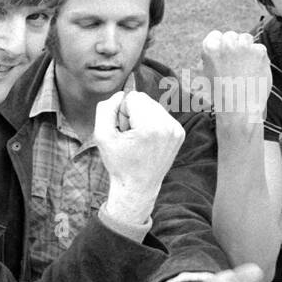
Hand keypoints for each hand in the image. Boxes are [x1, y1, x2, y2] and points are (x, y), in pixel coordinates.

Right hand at [96, 91, 185, 225]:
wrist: (138, 187)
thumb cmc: (118, 163)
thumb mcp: (101, 136)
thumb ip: (105, 109)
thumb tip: (121, 95)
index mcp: (150, 127)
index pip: (133, 96)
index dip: (122, 112)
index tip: (123, 131)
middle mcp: (168, 126)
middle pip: (144, 98)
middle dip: (133, 113)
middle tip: (130, 136)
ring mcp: (176, 130)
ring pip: (153, 105)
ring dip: (143, 117)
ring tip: (139, 139)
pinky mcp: (180, 133)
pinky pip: (161, 114)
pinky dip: (152, 123)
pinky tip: (148, 140)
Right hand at [200, 31, 270, 126]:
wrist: (239, 109)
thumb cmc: (221, 97)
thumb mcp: (204, 77)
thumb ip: (206, 62)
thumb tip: (206, 56)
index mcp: (209, 48)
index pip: (216, 35)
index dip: (221, 46)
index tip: (225, 56)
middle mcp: (226, 43)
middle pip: (232, 35)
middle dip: (235, 46)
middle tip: (237, 65)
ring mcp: (243, 46)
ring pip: (247, 38)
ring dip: (247, 50)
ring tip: (245, 69)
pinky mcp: (259, 51)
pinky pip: (260, 49)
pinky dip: (259, 59)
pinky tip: (255, 72)